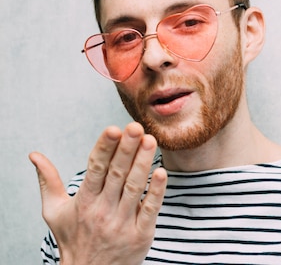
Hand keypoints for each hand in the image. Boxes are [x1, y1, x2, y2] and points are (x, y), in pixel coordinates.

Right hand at [29, 122, 167, 264]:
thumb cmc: (72, 238)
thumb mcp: (54, 211)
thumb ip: (48, 180)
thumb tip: (34, 154)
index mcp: (83, 202)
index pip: (95, 169)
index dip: (104, 148)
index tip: (113, 129)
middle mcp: (102, 211)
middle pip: (117, 174)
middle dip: (126, 149)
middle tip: (135, 127)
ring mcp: (122, 223)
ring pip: (135, 188)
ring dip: (143, 163)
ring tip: (150, 140)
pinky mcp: (140, 234)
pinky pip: (150, 210)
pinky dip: (156, 191)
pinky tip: (161, 172)